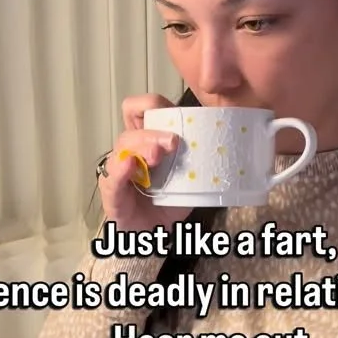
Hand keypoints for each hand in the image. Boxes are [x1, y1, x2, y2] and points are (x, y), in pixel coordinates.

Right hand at [98, 94, 193, 233]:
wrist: (153, 234)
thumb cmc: (168, 202)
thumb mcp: (188, 178)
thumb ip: (198, 160)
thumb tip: (225, 142)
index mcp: (148, 139)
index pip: (142, 108)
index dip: (153, 104)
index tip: (177, 117)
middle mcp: (131, 148)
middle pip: (135, 123)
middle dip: (156, 130)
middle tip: (173, 143)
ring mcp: (118, 168)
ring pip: (124, 144)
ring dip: (143, 144)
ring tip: (157, 156)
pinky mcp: (111, 191)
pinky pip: (112, 176)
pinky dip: (121, 168)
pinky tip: (130, 165)